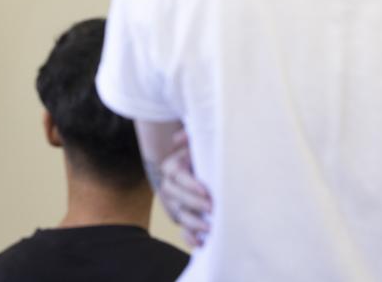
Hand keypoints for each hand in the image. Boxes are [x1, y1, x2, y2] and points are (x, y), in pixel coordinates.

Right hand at [157, 130, 211, 247]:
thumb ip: (189, 137)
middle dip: (194, 204)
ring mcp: (173, 204)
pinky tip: (200, 243)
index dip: (190, 185)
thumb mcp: (196, 143)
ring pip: (179, 215)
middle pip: (177, 198)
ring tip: (210, 226)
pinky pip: (181, 229)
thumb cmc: (200, 154)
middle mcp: (168, 186)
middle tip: (212, 208)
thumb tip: (178, 139)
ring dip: (193, 223)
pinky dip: (189, 237)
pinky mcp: (180, 217)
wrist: (199, 168)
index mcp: (171, 167)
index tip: (205, 191)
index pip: (177, 177)